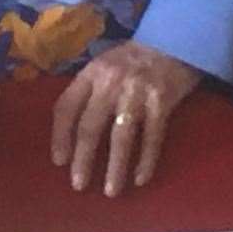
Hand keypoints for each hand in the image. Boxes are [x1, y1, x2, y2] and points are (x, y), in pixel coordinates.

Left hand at [51, 41, 199, 196]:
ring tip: (110, 191)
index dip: (59, 135)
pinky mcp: (162, 101)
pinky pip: (152, 137)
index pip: (66, 106)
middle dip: (83, 159)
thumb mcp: (103, 65)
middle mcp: (110, 83)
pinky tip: (140, 178)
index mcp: (90, 73)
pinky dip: (146, 160)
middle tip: (78, 185)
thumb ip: (88, 89)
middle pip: (90, 126)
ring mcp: (137, 93)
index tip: (58, 161)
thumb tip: (70, 126)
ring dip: (115, 167)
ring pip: (121, 136)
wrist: (173, 40)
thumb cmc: (133, 58)